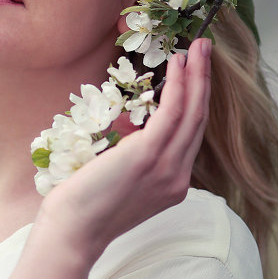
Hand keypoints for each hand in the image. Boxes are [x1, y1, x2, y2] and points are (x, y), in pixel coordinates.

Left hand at [0, 38, 211, 278]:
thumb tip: (132, 128)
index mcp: (173, 183)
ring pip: (192, 113)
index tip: (195, 72)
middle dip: (204, 81)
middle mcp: (178, 177)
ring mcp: (168, 168)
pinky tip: (178, 65)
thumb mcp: (122, 180)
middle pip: (199, 119)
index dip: (196, 100)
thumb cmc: (86, 205)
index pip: (191, 134)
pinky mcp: (149, 156)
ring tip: (199, 47)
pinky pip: (172, 114)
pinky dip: (179, 86)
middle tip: (205, 48)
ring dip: (197, 76)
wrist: (73, 232)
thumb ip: (136, 156)